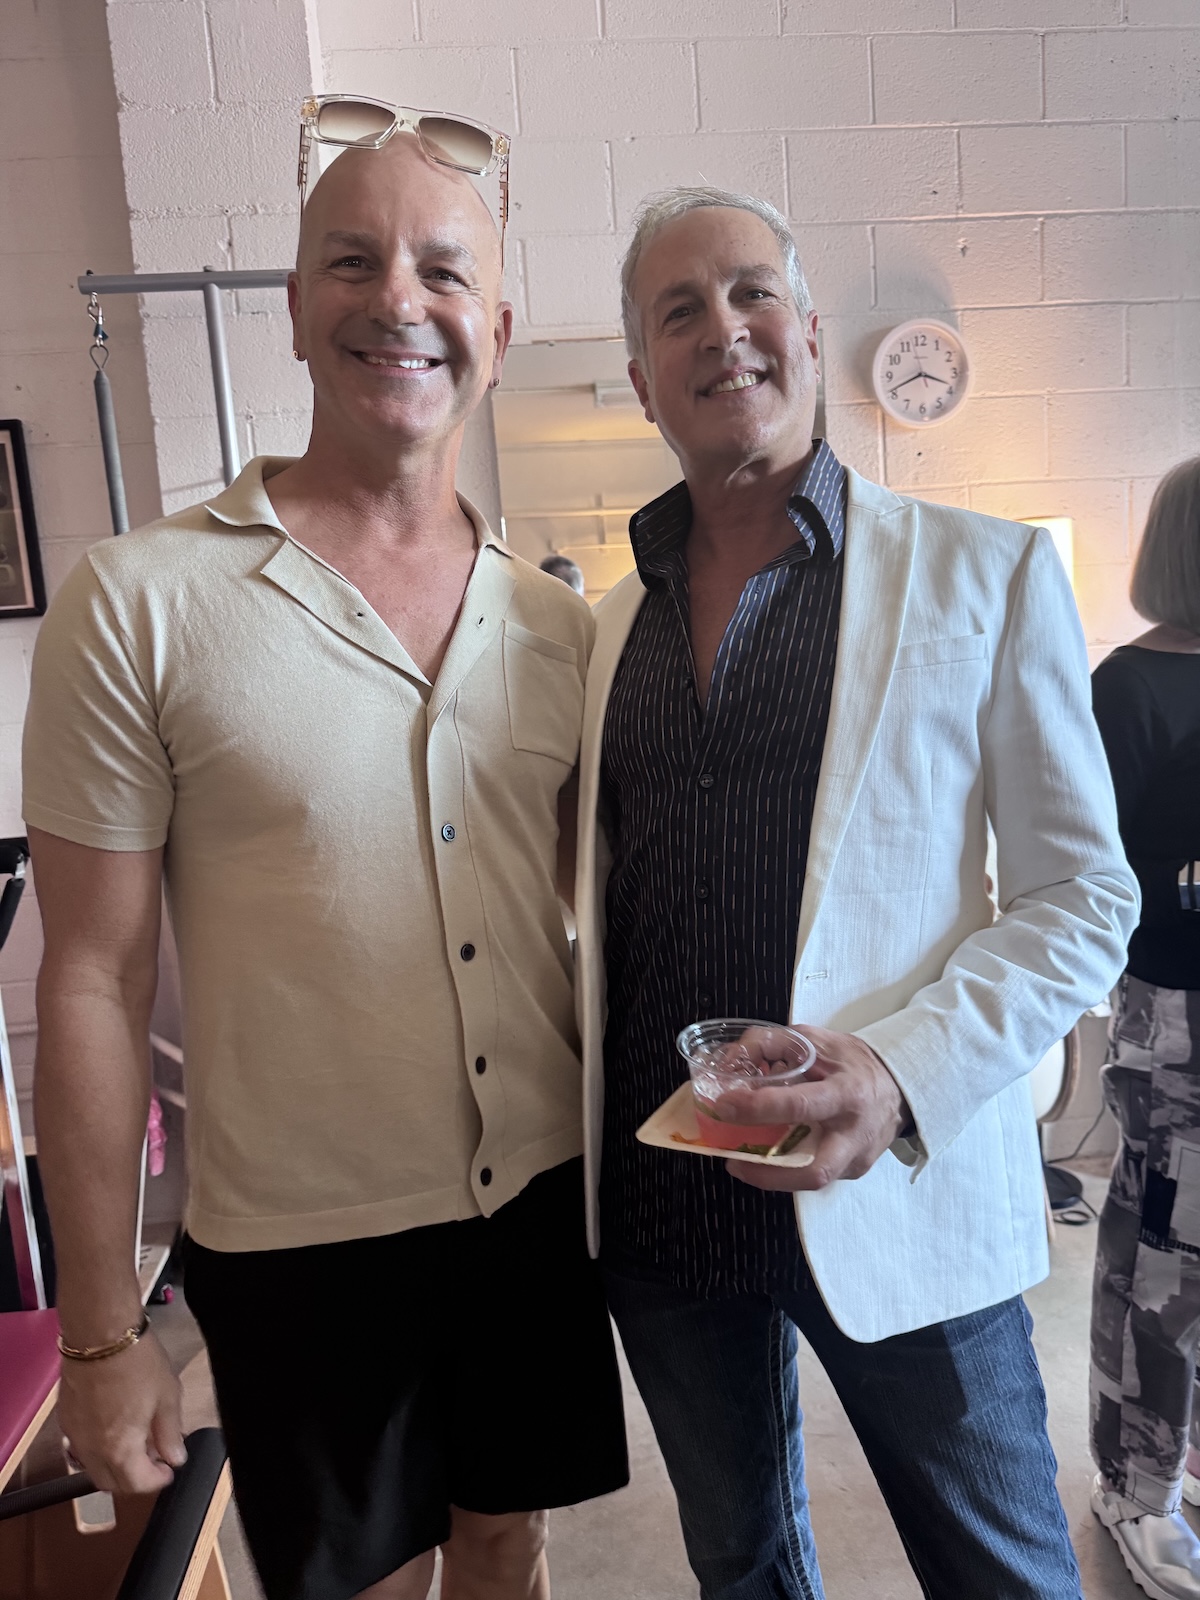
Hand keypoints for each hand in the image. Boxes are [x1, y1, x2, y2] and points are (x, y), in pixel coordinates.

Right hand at [58, 1326, 186, 1493]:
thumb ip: (170, 1433)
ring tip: (136, 1441)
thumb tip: (174, 1457)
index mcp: (119, 1449)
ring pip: (93, 1467)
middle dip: (133, 1478)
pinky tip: (115, 1426)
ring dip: (114, 1465)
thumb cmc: (137, 1361)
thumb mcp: (167, 1397)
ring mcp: (74, 1435)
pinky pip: (81, 1446)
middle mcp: (91, 1450)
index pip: (137, 1484)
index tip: (168, 1470)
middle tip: (153, 1460)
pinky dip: (98, 1447)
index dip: (157, 1480)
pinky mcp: (65, 1418)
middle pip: (111, 1482)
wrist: (101, 1334)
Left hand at [717, 1026, 909, 1192]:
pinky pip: (815, 1176)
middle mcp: (855, 1134)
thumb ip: (770, 1044)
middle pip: (814, 1171)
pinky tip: (768, 1157)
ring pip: (811, 1182)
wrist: (898, 1086)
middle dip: (766, 1172)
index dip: (757, 1108)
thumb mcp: (814, 1041)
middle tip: (731, 1159)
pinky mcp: (854, 1171)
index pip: (799, 1106)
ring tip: (740, 1163)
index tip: (724, 1105)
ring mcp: (857, 1159)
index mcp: (846, 1093)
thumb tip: (728, 1061)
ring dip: (770, 1177)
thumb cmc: (851, 1062)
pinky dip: (786, 1170)